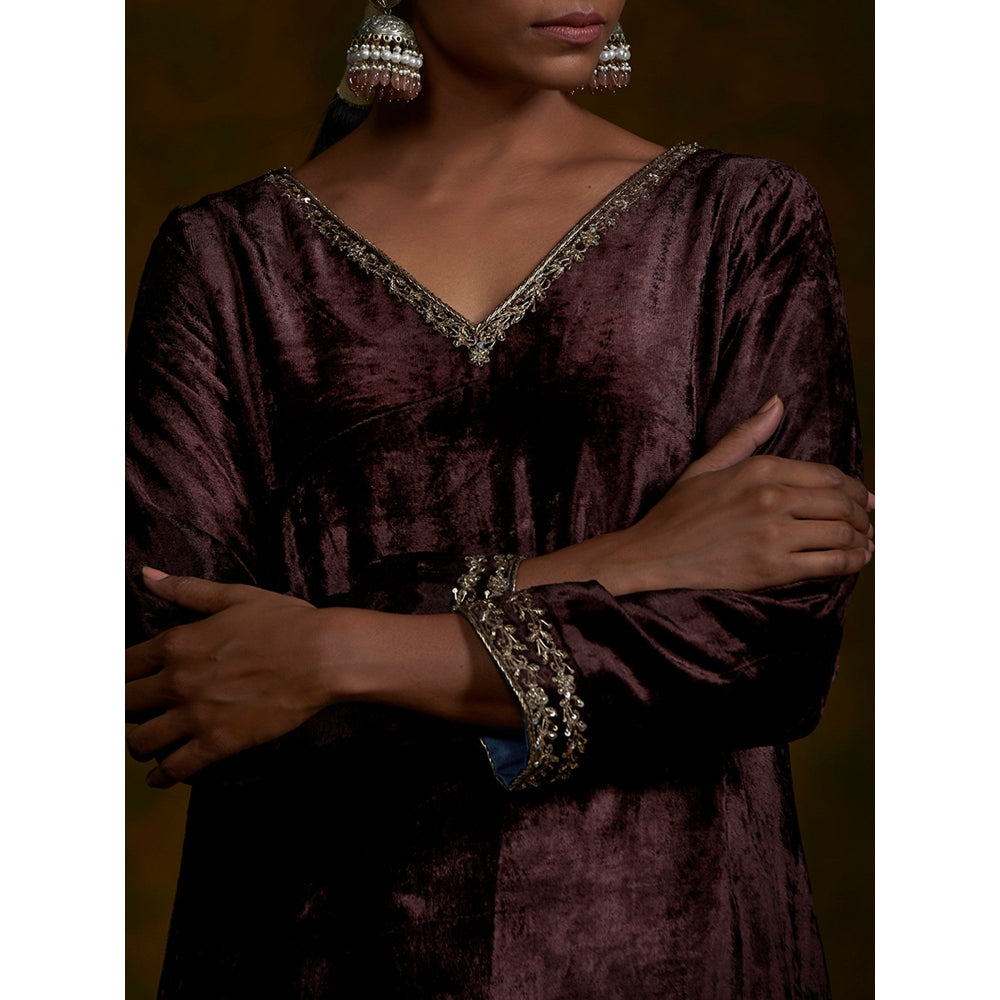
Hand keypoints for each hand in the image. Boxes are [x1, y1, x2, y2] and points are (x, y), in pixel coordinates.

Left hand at [125, 569, 340, 788]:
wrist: (323, 657)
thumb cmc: (286, 622)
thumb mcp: (235, 597)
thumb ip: (186, 590)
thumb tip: (147, 575)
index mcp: (177, 643)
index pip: (122, 666)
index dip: (117, 676)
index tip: (121, 682)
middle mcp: (177, 681)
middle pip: (123, 705)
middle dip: (123, 710)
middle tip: (132, 713)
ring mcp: (196, 715)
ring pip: (141, 742)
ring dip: (138, 743)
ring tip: (145, 742)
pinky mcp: (218, 743)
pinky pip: (176, 768)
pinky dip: (163, 775)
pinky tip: (162, 775)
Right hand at [615, 396, 873, 592]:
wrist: (653, 554)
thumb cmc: (678, 511)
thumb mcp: (708, 465)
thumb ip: (747, 434)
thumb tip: (778, 402)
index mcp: (760, 469)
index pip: (829, 475)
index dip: (854, 488)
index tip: (863, 498)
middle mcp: (772, 498)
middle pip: (841, 503)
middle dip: (862, 514)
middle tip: (868, 521)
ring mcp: (774, 535)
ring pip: (841, 533)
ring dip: (861, 539)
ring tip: (865, 542)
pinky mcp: (773, 568)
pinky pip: (830, 563)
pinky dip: (852, 562)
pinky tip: (857, 560)